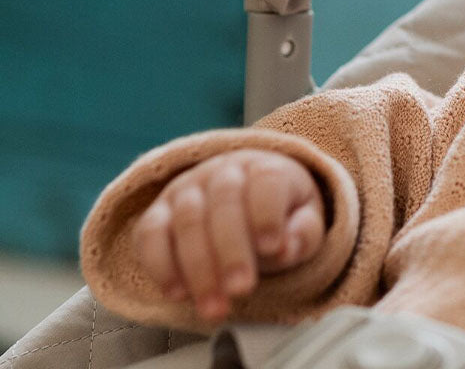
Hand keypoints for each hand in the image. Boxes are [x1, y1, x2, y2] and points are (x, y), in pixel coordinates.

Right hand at [132, 149, 327, 322]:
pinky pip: (149, 233)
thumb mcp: (305, 222)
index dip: (267, 214)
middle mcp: (224, 171)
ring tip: (214, 307)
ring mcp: (187, 189)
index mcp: (265, 168)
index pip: (266, 181)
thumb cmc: (280, 215)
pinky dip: (160, 265)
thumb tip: (288, 247)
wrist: (249, 201)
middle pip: (224, 200)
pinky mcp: (158, 212)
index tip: (273, 247)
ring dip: (198, 268)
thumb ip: (303, 234)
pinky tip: (177, 293)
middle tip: (241, 289)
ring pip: (187, 218)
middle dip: (231, 250)